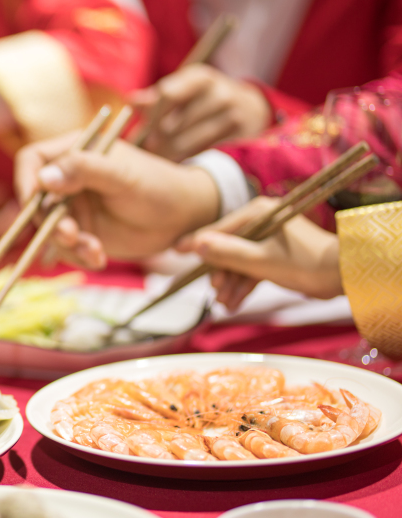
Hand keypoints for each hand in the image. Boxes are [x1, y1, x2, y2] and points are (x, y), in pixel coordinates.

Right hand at [14, 134, 219, 268]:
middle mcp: (69, 179)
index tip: (35, 203)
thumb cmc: (157, 186)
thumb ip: (83, 171)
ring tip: (93, 251)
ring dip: (67, 244)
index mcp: (75, 152)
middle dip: (51, 223)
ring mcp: (74, 207)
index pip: (32, 160)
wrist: (183, 218)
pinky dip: (78, 256)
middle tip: (72, 236)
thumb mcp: (121, 176)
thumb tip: (43, 178)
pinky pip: (65, 248)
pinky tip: (99, 258)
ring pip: (49, 229)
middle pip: (36, 201)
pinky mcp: (82, 232)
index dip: (27, 181)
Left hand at [130, 64, 271, 161]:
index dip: (153, 117)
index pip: (167, 95)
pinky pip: (204, 152)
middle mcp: (218, 90)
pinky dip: (189, 159)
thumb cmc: (203, 102)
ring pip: (187, 141)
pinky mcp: (240, 133)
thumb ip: (156, 99)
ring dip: (169, 153)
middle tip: (151, 150)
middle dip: (158, 140)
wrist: (250, 110)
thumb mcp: (184, 93)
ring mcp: (232, 111)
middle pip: (174, 122)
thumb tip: (130, 99)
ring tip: (162, 158)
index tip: (146, 132)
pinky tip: (181, 162)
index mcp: (199, 77)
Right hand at [174, 196, 342, 310]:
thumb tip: (198, 245)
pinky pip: (252, 268)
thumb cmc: (303, 263)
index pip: (220, 228)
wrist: (341, 276)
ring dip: (232, 283)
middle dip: (220, 273)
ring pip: (239, 261)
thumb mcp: (260, 261)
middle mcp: (262, 222)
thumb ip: (227, 252)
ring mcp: (269, 239)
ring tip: (226, 304)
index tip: (175, 251)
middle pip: (228, 247)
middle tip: (215, 292)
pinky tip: (234, 303)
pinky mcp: (275, 254)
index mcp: (259, 213)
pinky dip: (244, 285)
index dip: (198, 242)